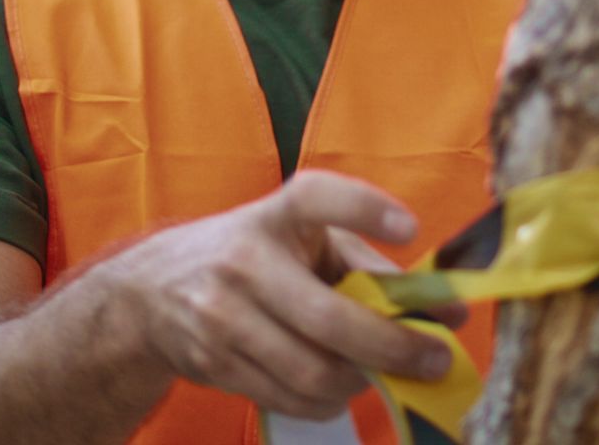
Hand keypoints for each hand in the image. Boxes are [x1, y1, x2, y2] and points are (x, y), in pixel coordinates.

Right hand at [105, 170, 455, 420]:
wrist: (150, 291)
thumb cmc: (253, 256)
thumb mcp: (301, 238)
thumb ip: (370, 264)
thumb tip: (448, 309)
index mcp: (273, 215)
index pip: (316, 199)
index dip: (364, 209)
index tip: (410, 228)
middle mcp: (244, 261)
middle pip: (330, 320)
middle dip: (394, 348)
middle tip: (435, 359)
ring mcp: (222, 316)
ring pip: (314, 371)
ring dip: (362, 381)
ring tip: (384, 374)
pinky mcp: (214, 361)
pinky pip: (289, 396)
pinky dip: (327, 400)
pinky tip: (341, 386)